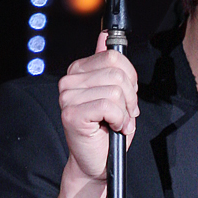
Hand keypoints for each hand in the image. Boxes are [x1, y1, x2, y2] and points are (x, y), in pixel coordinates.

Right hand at [58, 31, 139, 181]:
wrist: (97, 162)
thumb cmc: (108, 131)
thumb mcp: (116, 94)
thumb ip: (110, 65)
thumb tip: (105, 34)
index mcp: (79, 71)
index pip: (114, 56)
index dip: (130, 78)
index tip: (127, 98)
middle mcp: (69, 81)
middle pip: (117, 72)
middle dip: (130, 96)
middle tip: (124, 114)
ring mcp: (67, 97)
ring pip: (116, 90)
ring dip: (125, 111)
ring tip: (118, 123)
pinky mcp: (71, 114)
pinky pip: (109, 105)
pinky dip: (120, 120)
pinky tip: (114, 128)